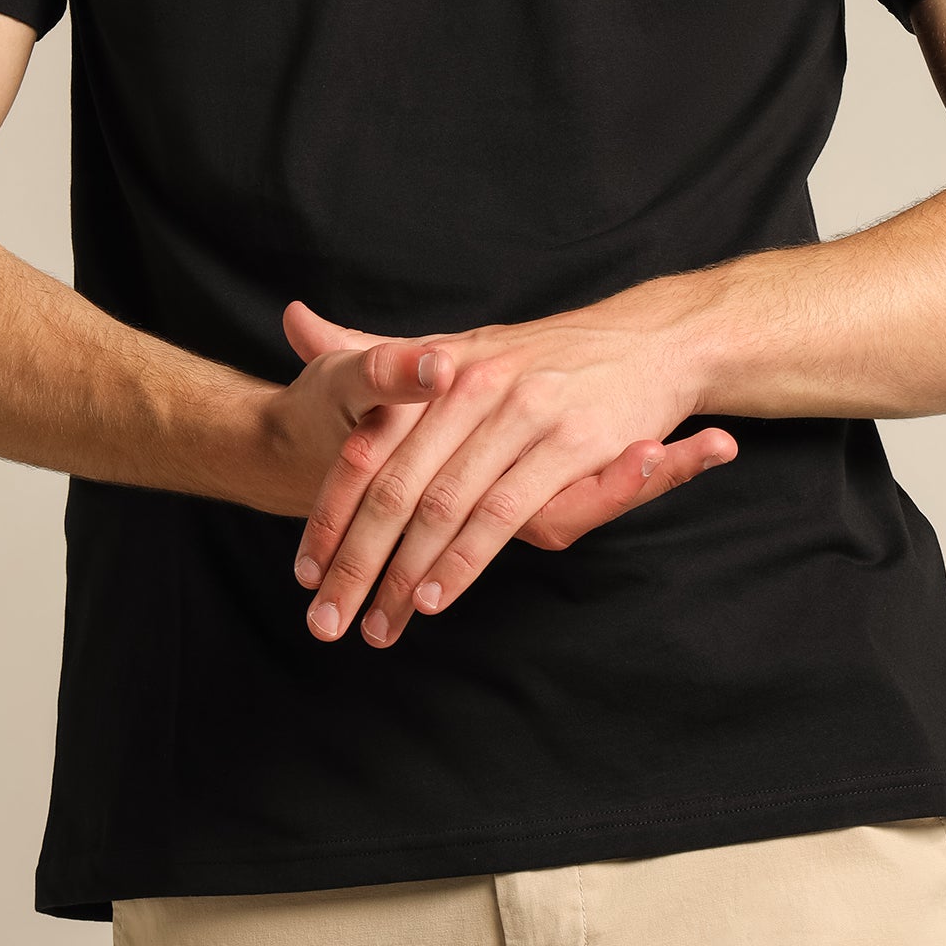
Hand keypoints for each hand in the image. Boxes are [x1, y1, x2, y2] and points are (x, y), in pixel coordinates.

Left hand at [285, 298, 737, 645]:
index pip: (367, 446)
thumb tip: (293, 321)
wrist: (651, 338)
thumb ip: (377, 352)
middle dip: (356, 560)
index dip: (331, 511)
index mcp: (440, 367)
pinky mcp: (569, 441)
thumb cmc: (544, 356)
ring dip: (404, 575)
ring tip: (377, 624)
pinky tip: (436, 595)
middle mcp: (473, 384)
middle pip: (395, 486)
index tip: (305, 570)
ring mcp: (522, 411)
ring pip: (443, 506)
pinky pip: (500, 510)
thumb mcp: (458, 346)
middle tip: (327, 618)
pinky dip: (463, 559)